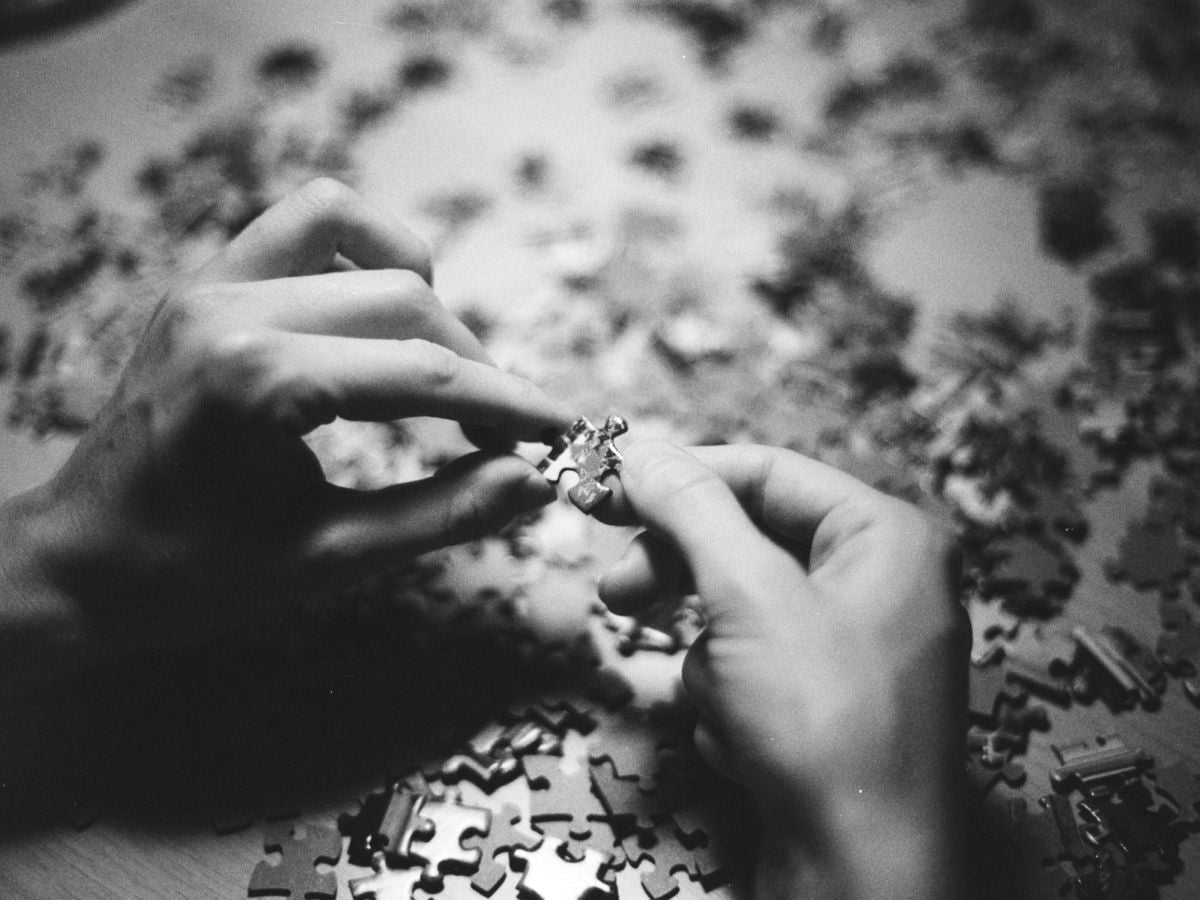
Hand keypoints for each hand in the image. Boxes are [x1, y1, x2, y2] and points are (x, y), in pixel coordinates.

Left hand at [0, 179, 570, 665]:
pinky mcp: (203, 280)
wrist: (77, 563)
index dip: (509, 403)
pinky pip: (302, 225)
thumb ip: (442, 515)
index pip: (424, 375)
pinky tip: (374, 320)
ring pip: (357, 232)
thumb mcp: (329, 560)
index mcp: (258, 383)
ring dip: (419, 293)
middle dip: (473, 365)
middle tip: (499, 433)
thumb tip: (535, 481)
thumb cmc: (193, 575)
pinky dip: (360, 255)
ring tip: (436, 366)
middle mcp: (231, 308)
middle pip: (406, 300)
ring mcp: (210, 282)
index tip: (562, 429)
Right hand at [597, 441, 970, 899]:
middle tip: (616, 593)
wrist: (862, 873)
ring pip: (742, 616)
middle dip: (684, 578)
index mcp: (887, 536)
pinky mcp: (831, 709)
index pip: (764, 472)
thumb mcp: (748, 595)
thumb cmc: (825, 726)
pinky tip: (749, 745)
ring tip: (725, 704)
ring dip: (712, 661)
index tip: (606, 486)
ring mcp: (858, 651)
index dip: (680, 477)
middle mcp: (883, 584)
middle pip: (750, 544)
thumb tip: (641, 450)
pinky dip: (732, 704)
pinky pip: (756, 673)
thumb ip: (691, 509)